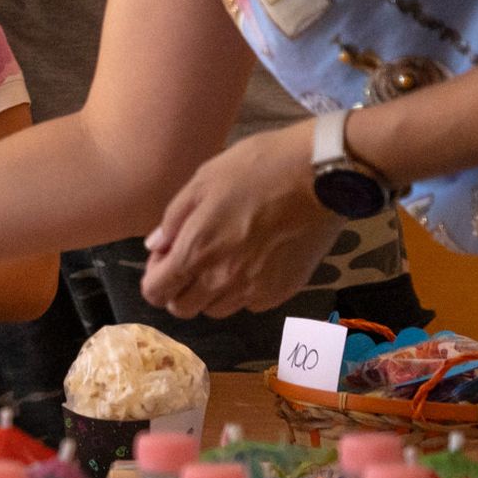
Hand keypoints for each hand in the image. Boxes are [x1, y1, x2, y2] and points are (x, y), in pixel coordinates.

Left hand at [140, 120, 344, 317]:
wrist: (321, 175)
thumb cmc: (257, 168)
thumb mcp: (203, 181)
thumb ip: (173, 220)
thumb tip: (156, 247)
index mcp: (196, 252)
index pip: (155, 292)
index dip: (155, 276)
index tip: (167, 255)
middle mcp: (222, 280)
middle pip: (182, 309)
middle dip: (179, 289)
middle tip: (193, 259)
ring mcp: (255, 290)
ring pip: (216, 310)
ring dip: (210, 292)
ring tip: (225, 260)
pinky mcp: (283, 291)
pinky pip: (251, 304)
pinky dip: (244, 291)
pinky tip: (253, 263)